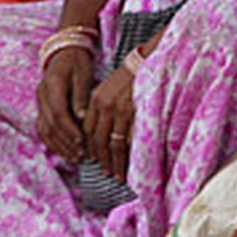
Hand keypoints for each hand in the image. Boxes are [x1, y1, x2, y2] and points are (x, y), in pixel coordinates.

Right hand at [36, 48, 93, 161]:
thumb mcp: (84, 75)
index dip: (70, 129)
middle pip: (50, 125)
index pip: (58, 113)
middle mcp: (42, 95)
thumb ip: (81, 96)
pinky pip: (44, 127)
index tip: (82, 141)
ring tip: (75, 158)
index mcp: (52, 85)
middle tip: (81, 156)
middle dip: (66, 142)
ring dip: (59, 145)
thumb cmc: (78, 62)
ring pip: (45, 129)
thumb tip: (82, 117)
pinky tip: (66, 150)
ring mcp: (40, 101)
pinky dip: (54, 141)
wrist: (65, 52)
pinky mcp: (42, 106)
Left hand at [84, 65, 135, 179]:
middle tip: (107, 173)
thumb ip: (104, 107)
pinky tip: (132, 163)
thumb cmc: (133, 76)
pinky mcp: (132, 113)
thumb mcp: (111, 88)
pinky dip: (128, 154)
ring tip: (118, 175)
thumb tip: (105, 129)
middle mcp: (103, 106)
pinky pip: (128, 139)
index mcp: (96, 100)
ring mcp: (118, 110)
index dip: (91, 148)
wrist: (147, 61)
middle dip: (102, 159)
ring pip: (112, 143)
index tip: (95, 160)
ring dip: (115, 162)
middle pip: (98, 140)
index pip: (89, 131)